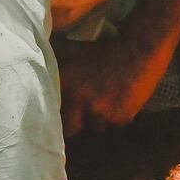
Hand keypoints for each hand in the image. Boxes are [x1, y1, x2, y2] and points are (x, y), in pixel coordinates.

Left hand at [59, 28, 175, 135]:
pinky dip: (117, 120)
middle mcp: (79, 100)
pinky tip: (120, 104)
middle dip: (78, 123)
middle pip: (71, 128)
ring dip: (99, 121)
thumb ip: (59, 58)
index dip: (59, 114)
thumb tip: (41, 56)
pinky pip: (114, 127)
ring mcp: (99, 112)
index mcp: (66, 84)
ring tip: (106, 105)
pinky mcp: (119, 119)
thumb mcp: (78, 51)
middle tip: (85, 114)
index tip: (64, 114)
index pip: (54, 112)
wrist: (139, 52)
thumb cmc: (108, 50)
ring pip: (95, 128)